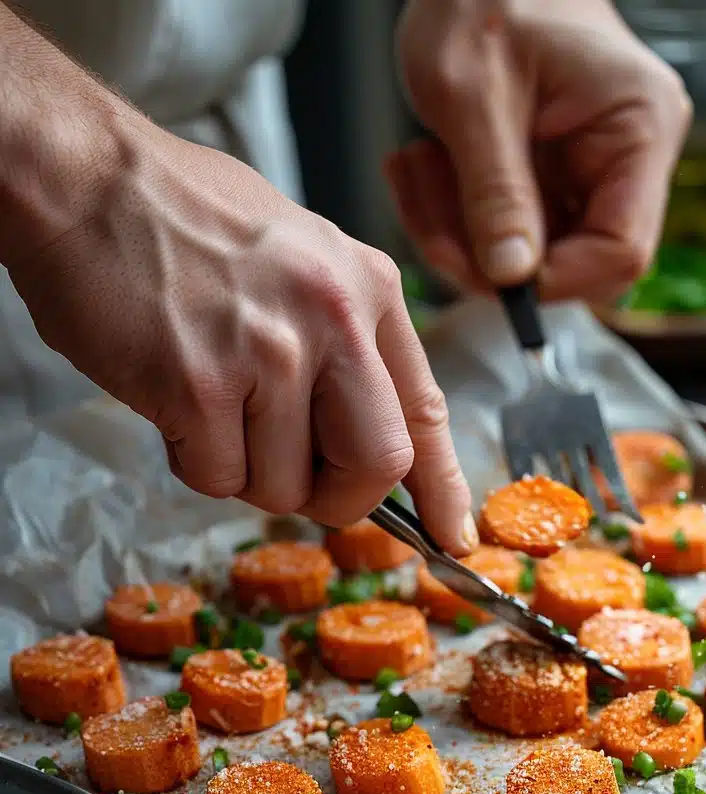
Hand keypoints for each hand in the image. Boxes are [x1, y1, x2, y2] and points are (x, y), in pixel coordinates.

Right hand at [5, 89, 474, 552]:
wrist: (84, 176)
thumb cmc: (181, 219)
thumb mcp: (301, 256)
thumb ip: (342, 344)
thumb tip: (364, 441)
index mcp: (367, 288)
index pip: (425, 411)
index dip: (442, 487)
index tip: (450, 534)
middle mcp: (333, 318)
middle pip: (376, 465)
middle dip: (336, 498)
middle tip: (295, 479)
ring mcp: (269, 352)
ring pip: (285, 487)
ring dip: (244, 471)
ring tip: (208, 401)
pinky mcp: (200, 385)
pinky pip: (217, 480)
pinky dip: (193, 462)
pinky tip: (172, 402)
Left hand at [389, 0, 690, 303]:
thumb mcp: (473, 94)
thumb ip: (495, 192)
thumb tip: (512, 277)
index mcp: (639, 128)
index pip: (621, 250)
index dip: (555, 280)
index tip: (487, 270)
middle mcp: (628, 157)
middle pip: (576, 264)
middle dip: (490, 259)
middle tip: (427, 212)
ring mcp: (590, 171)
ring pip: (532, 257)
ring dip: (460, 236)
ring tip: (415, 172)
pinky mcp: (551, 179)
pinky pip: (507, 232)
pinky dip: (456, 218)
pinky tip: (425, 171)